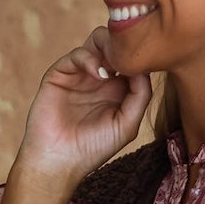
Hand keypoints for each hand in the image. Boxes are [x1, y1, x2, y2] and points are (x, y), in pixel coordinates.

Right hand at [0, 26, 151, 203]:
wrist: (58, 161)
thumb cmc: (93, 149)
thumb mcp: (127, 124)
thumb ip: (141, 95)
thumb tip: (144, 67)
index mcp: (118, 89)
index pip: (132, 59)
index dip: (140, 56)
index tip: (146, 62)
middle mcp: (99, 78)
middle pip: (115, 44)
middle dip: (124, 45)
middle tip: (129, 58)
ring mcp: (79, 74)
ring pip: (96, 42)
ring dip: (109, 47)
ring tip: (114, 67)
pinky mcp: (60, 74)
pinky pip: (77, 54)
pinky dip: (90, 58)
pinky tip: (100, 75)